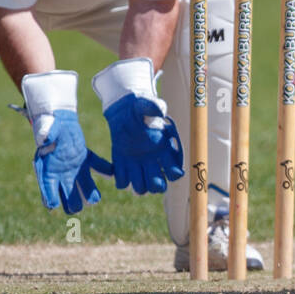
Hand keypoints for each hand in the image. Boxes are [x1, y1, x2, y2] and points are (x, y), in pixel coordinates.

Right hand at [31, 110, 109, 213]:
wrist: (58, 120)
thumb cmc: (47, 127)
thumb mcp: (44, 132)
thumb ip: (45, 136)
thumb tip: (45, 139)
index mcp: (47, 172)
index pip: (48, 193)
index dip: (52, 200)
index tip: (56, 204)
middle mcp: (61, 175)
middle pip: (68, 198)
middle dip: (74, 204)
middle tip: (80, 204)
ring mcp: (75, 169)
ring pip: (84, 188)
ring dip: (89, 194)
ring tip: (95, 198)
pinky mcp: (86, 160)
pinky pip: (97, 167)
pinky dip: (105, 170)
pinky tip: (111, 173)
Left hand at [92, 58, 184, 194]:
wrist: (124, 111)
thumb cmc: (140, 107)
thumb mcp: (146, 105)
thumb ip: (154, 106)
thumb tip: (161, 111)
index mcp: (164, 150)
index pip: (174, 172)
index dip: (174, 173)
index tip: (169, 169)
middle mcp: (153, 162)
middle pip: (159, 187)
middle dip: (156, 185)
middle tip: (149, 174)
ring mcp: (138, 166)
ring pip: (141, 189)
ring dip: (138, 184)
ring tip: (133, 170)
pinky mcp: (123, 167)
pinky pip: (122, 183)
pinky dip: (121, 179)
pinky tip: (119, 166)